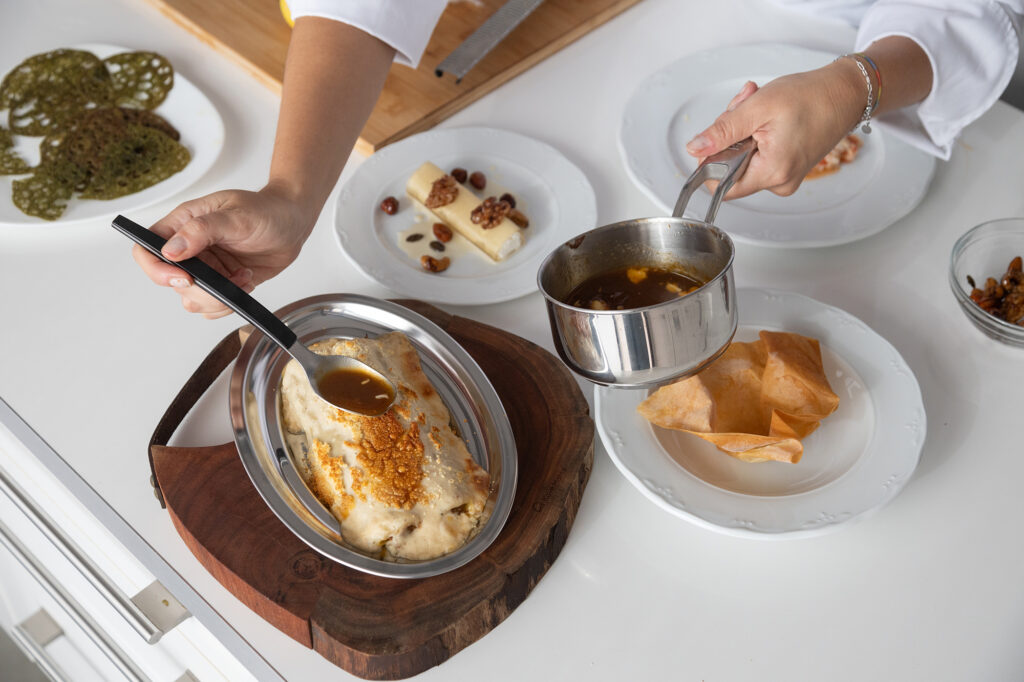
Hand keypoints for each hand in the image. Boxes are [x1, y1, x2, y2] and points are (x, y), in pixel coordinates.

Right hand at [131, 184, 314, 317]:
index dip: (157, 269)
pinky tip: (246, 282)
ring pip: (191, 300)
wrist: (293, 224)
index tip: (184, 277)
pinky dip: (230, 303)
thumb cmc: (266, 210)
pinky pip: (213, 307)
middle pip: (171, 283)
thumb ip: (202, 230)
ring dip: (218, 298)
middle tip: (228, 280)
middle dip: (200, 290)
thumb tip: (170, 250)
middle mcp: (189, 249)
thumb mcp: (235, 215)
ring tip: (242, 277)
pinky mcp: (223, 282)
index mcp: (183, 224)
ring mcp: (206, 268)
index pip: (147, 250)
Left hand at [686, 59, 865, 198]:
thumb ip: (722, 132)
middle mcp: (779, 182)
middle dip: (730, 135)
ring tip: (760, 105)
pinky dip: (756, 133)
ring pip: (743, 159)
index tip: (717, 136)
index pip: (721, 186)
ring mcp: (785, 177)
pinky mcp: (788, 168)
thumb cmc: (811, 96)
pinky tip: (767, 115)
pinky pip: (758, 155)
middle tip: (744, 105)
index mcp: (772, 173)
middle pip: (731, 169)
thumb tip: (695, 149)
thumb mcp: (757, 108)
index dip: (711, 161)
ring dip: (743, 129)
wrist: (845, 92)